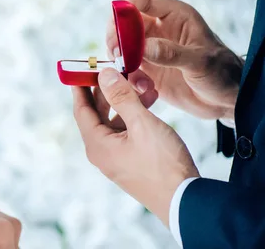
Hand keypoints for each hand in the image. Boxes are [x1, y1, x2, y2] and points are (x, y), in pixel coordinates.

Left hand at [72, 68, 199, 226]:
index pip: (81, 109)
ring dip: (126, 101)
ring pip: (115, 120)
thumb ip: (122, 97)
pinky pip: (127, 130)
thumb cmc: (163, 165)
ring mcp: (117, 157)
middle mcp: (102, 152)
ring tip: (141, 83)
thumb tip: (104, 75)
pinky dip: (135, 114)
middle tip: (114, 69)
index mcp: (97, 145)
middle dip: (107, 90)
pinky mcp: (132, 160)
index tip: (81, 67)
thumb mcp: (142, 124)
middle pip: (97, 113)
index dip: (80, 86)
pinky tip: (150, 101)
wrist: (187, 200)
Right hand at [107, 0, 243, 119]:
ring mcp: (151, 49)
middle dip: (115, 35)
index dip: (126, 7)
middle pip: (124, 20)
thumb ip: (172, 53)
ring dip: (120, 58)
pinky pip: (127, 67)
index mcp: (176, 16)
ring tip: (130, 74)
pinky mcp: (147, 69)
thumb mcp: (201, 62)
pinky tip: (143, 88)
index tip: (117, 26)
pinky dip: (128, 77)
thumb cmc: (223, 74)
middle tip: (114, 52)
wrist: (226, 100)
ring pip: (121, 44)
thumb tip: (145, 47)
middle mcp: (160, 29)